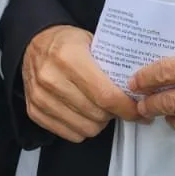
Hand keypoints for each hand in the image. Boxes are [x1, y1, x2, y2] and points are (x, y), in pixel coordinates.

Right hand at [22, 24, 140, 141]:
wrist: (35, 43)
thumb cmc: (66, 42)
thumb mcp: (92, 41)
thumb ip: (112, 65)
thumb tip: (140, 90)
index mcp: (69, 57)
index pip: (105, 95)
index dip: (126, 108)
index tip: (138, 111)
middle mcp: (51, 78)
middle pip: (97, 114)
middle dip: (114, 114)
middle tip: (118, 105)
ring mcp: (40, 97)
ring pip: (85, 128)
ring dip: (99, 123)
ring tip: (100, 108)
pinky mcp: (34, 111)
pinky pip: (69, 134)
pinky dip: (81, 128)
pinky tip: (84, 114)